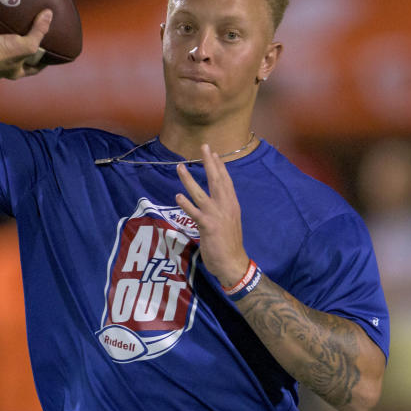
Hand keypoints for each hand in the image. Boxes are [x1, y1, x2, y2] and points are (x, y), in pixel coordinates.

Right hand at [0, 9, 51, 79]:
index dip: (44, 61)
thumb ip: (38, 31)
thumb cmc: (2, 54)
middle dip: (25, 46)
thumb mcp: (27, 44)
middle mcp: (4, 65)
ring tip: (17, 22)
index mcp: (17, 70)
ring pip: (4, 44)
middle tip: (33, 33)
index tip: (51, 53)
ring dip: (9, 35)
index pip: (35, 68)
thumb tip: (49, 14)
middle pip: (19, 56)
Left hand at [175, 144, 249, 287]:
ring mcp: (217, 216)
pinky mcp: (208, 227)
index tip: (214, 153)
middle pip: (217, 180)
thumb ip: (223, 210)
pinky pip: (195, 213)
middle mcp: (226, 207)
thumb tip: (216, 202)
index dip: (220, 166)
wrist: (233, 263)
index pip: (226, 181)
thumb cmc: (229, 245)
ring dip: (189, 180)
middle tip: (204, 146)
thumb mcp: (229, 222)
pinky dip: (186, 204)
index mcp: (232, 205)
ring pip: (201, 193)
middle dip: (209, 163)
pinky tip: (177, 196)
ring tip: (180, 166)